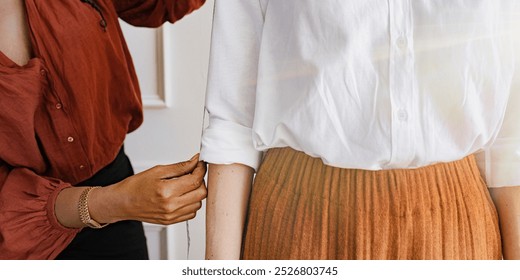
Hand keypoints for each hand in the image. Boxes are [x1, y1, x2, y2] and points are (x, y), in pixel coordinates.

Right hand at [91, 154, 206, 224]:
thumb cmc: (136, 186)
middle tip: (194, 173)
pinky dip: (191, 203)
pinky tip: (182, 196)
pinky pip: (191, 213)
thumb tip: (196, 161)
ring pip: (198, 203)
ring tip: (186, 185)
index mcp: (167, 191)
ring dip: (196, 192)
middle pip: (201, 193)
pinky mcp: (171, 221)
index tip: (200, 163)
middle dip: (201, 180)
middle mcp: (171, 206)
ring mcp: (172, 215)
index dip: (201, 169)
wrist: (122, 203)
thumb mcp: (158, 171)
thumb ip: (180, 167)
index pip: (195, 180)